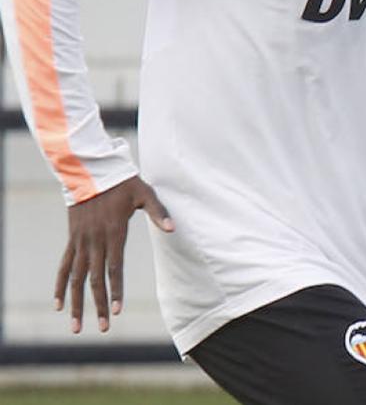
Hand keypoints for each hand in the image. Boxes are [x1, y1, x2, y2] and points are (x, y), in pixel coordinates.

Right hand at [55, 176, 173, 333]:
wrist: (91, 172)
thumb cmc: (123, 183)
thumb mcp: (145, 194)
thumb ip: (159, 212)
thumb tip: (173, 229)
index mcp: (113, 233)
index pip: (114, 268)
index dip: (116, 290)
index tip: (118, 309)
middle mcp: (94, 241)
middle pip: (95, 279)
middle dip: (99, 305)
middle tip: (104, 328)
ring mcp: (80, 242)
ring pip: (76, 278)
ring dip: (76, 303)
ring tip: (77, 327)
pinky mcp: (73, 240)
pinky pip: (64, 266)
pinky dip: (60, 286)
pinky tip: (59, 304)